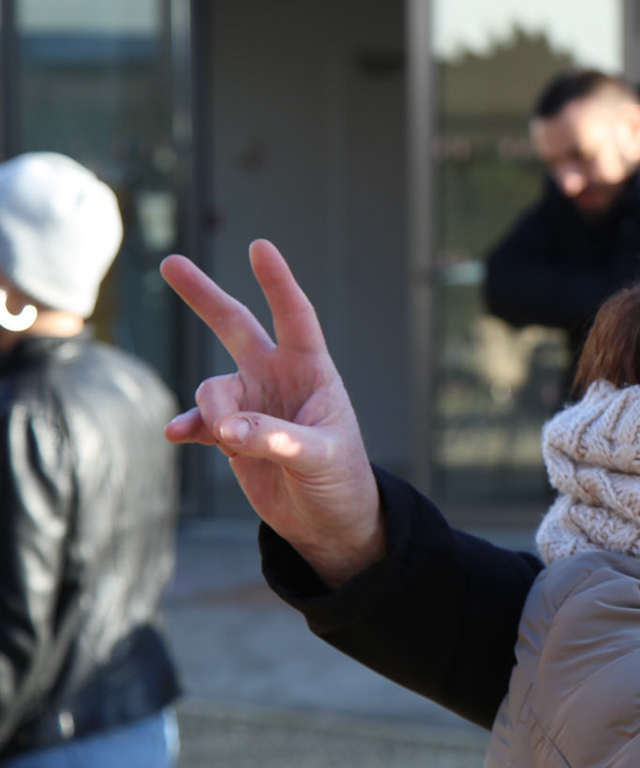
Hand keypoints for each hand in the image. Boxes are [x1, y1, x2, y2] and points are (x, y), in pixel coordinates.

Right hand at [160, 240, 384, 585]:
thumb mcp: (320, 458)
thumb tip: (226, 428)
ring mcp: (252, 404)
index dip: (278, 283)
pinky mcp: (231, 434)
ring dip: (212, 412)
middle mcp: (278, 378)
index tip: (260, 247)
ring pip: (212, 388)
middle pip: (235, 327)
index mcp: (312, 372)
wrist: (328, 520)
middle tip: (170, 262)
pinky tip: (177, 436)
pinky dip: (188, 426)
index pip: (295, 317)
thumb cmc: (341, 481)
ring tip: (229, 442)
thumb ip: (276, 439)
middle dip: (204, 295)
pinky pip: (198, 421)